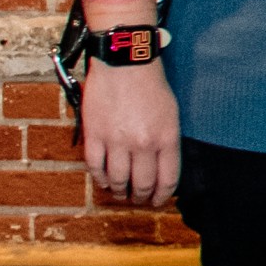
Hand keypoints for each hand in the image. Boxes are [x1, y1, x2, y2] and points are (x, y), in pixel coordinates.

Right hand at [78, 53, 177, 206]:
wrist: (125, 64)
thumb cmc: (151, 86)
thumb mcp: (171, 115)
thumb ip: (167, 142)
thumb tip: (161, 167)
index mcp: (166, 139)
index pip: (167, 179)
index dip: (162, 195)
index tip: (157, 201)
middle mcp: (143, 144)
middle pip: (142, 183)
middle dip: (140, 196)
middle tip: (138, 200)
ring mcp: (117, 140)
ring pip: (118, 179)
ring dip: (119, 191)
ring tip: (120, 193)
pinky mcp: (95, 134)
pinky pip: (95, 166)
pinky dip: (99, 178)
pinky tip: (104, 181)